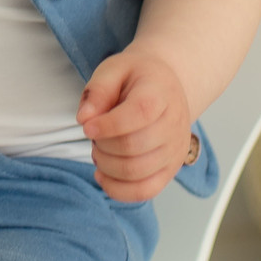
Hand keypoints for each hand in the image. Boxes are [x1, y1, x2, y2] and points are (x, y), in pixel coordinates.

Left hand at [78, 46, 193, 201]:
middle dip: (102, 145)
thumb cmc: (136, 78)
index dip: (108, 125)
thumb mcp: (113, 69)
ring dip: (106, 165)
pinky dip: (119, 190)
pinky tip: (102, 175)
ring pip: (137, 172)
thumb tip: (84, 118)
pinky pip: (146, 191)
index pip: (140, 114)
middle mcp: (174, 125)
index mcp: (161, 94)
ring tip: (99, 150)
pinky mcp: (170, 170)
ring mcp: (175, 150)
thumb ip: (98, 90)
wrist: (164, 88)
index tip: (86, 126)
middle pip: (134, 147)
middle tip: (92, 135)